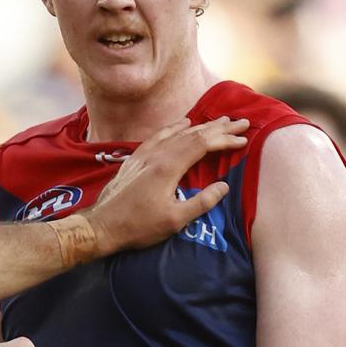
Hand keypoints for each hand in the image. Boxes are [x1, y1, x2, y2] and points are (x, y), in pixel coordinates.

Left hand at [84, 116, 248, 253]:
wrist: (102, 225)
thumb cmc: (138, 226)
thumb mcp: (175, 220)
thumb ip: (202, 202)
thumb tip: (224, 186)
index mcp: (168, 167)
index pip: (203, 144)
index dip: (225, 140)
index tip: (243, 139)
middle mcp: (156, 154)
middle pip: (193, 134)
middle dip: (219, 127)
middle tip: (241, 121)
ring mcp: (144, 154)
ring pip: (177, 132)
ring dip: (200, 125)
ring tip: (219, 120)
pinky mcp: (135, 159)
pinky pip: (160, 135)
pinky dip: (175, 127)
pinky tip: (182, 124)